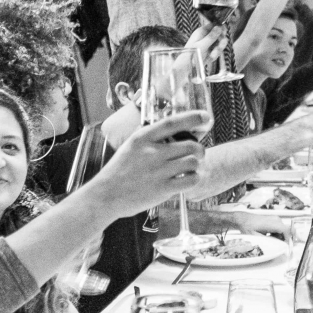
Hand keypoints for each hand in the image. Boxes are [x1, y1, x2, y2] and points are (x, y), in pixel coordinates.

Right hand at [85, 111, 207, 214]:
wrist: (106, 196)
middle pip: (190, 145)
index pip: (172, 122)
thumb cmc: (118, 172)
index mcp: (142, 138)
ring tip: (190, 169)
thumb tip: (174, 134)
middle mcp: (152, 152)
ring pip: (192, 162)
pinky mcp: (163, 188)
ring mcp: (159, 170)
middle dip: (199, 150)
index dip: (192, 118)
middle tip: (199, 154)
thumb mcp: (130, 147)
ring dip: (196, 165)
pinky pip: (191, 179)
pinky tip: (188, 180)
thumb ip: (149, 140)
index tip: (205, 117)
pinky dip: (194, 178)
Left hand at [183, 21, 223, 57]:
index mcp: (201, 32)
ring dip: (218, 50)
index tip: (224, 32)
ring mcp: (208, 45)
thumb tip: (219, 27)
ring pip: (219, 44)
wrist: (186, 67)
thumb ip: (211, 36)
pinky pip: (217, 52)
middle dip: (221, 41)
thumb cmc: (190, 55)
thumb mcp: (201, 45)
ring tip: (212, 54)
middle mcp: (205, 37)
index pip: (214, 25)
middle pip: (219, 35)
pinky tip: (209, 58)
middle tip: (219, 45)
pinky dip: (214, 56)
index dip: (220, 28)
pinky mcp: (209, 52)